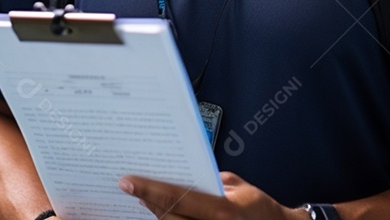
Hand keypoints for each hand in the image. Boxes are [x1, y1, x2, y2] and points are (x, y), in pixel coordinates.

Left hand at [118, 172, 304, 219]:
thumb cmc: (262, 209)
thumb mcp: (238, 186)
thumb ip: (211, 181)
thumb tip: (186, 175)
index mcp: (222, 211)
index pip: (175, 197)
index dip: (148, 190)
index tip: (127, 182)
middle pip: (166, 217)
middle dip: (147, 201)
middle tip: (129, 187)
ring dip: (156, 213)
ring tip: (144, 199)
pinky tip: (162, 213)